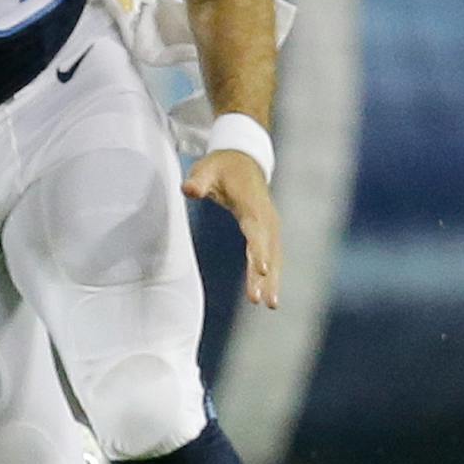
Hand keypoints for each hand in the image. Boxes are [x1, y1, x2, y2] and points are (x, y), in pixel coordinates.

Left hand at [184, 150, 281, 307]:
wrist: (244, 158)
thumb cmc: (221, 165)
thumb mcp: (206, 169)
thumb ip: (198, 181)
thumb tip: (188, 190)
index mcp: (253, 207)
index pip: (257, 233)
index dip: (259, 252)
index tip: (262, 270)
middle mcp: (267, 219)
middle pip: (268, 251)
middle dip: (266, 276)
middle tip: (262, 301)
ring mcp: (270, 226)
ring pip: (274, 257)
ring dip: (272, 281)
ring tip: (270, 305)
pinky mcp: (268, 231)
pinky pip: (271, 255)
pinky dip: (271, 274)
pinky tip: (267, 294)